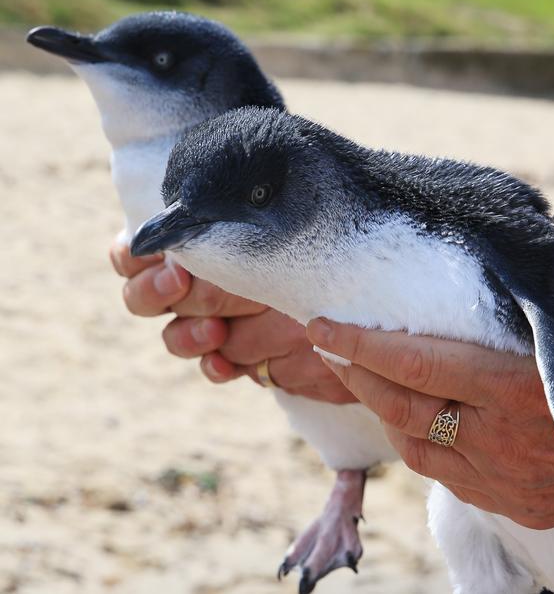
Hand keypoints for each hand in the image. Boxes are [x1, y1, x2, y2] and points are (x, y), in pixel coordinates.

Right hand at [109, 240, 355, 403]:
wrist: (373, 298)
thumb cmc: (326, 244)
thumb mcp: (278, 232)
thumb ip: (233, 236)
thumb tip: (192, 233)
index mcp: (200, 243)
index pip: (135, 252)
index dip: (135, 259)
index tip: (168, 259)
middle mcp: (202, 284)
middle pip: (144, 296)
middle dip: (157, 292)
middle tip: (181, 285)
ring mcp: (219, 323)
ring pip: (177, 336)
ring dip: (189, 334)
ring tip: (214, 332)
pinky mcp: (246, 356)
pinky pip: (216, 367)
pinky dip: (216, 367)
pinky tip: (225, 365)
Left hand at [306, 220, 553, 526]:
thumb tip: (550, 226)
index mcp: (514, 385)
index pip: (414, 363)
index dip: (360, 345)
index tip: (321, 327)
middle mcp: (499, 437)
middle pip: (401, 408)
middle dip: (356, 376)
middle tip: (329, 347)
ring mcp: (504, 478)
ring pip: (415, 448)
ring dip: (384, 412)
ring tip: (366, 379)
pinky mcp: (515, 504)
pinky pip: (446, 477)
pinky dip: (421, 445)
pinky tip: (416, 422)